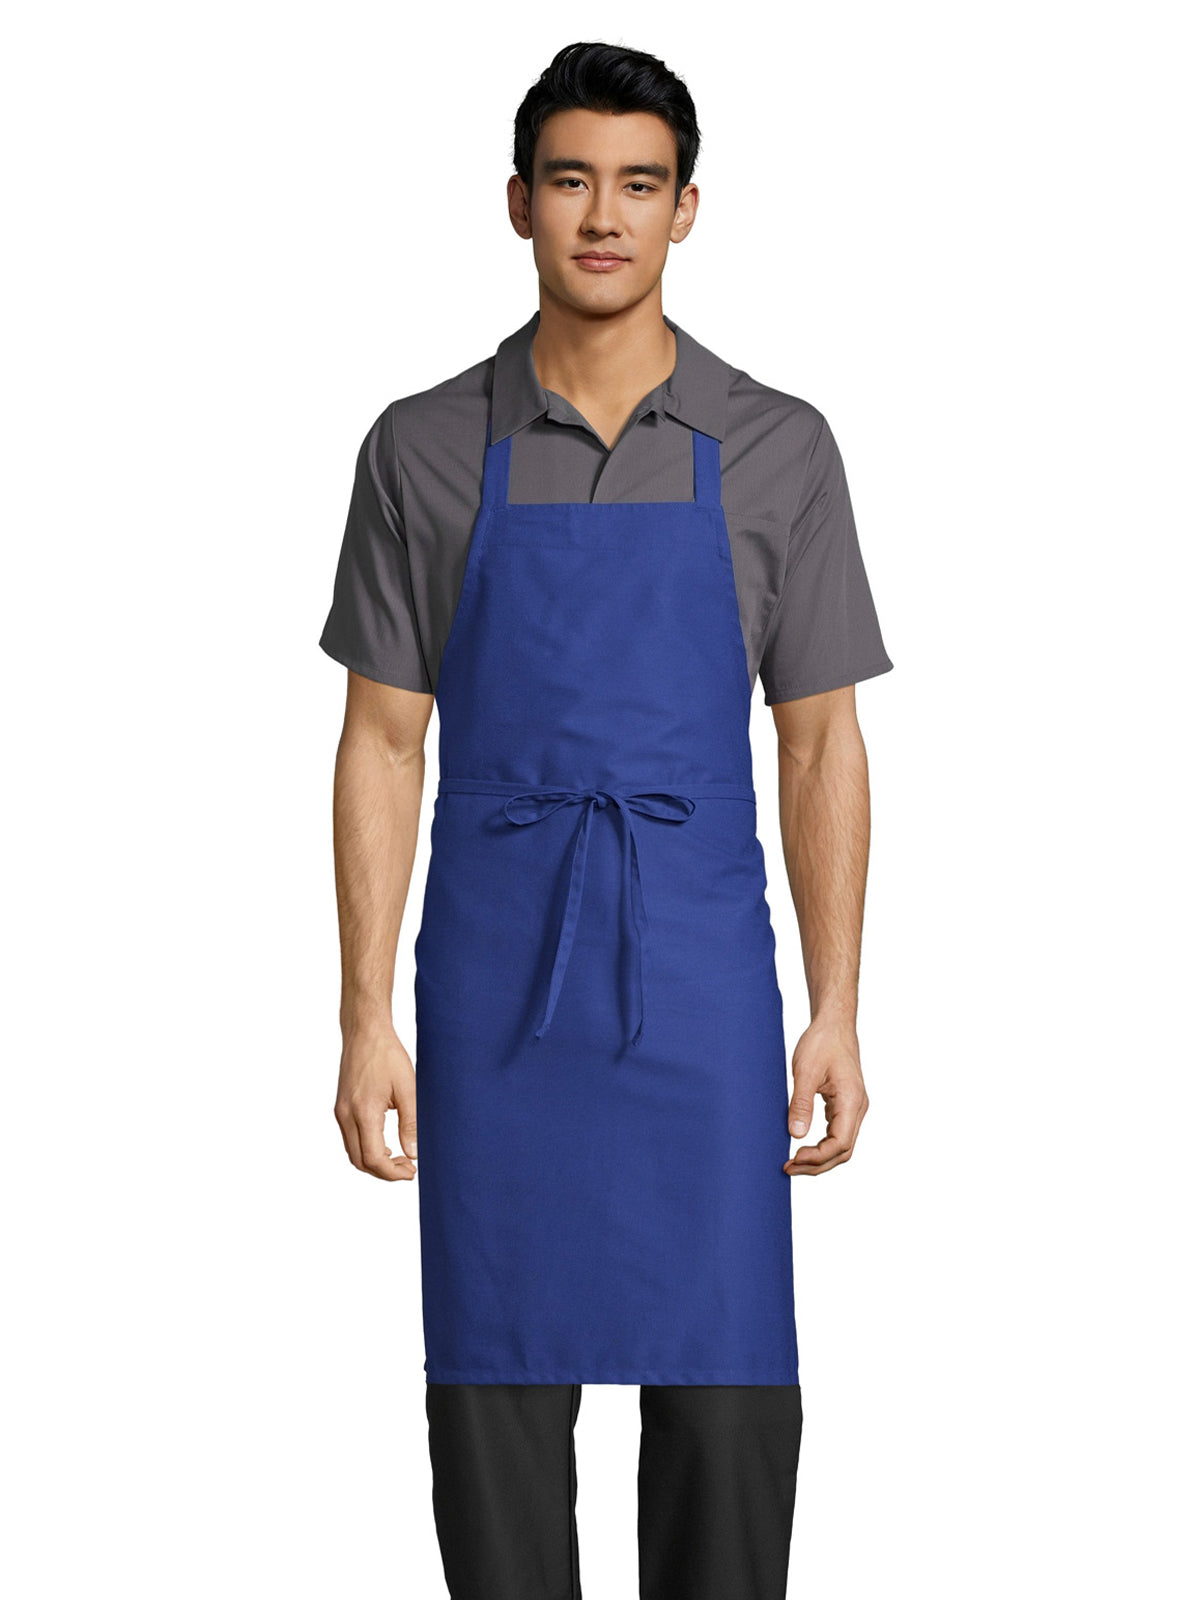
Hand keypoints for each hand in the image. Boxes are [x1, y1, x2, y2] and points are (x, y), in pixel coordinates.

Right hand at [334, 1022, 417, 1181]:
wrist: (365, 1032)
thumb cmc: (387, 1055)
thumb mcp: (407, 1088)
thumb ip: (410, 1123)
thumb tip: (414, 1154)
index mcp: (363, 1112)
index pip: (373, 1158)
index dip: (392, 1173)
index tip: (412, 1172)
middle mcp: (346, 1115)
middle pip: (360, 1161)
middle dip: (384, 1172)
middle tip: (408, 1170)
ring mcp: (340, 1112)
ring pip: (353, 1152)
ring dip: (374, 1162)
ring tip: (400, 1159)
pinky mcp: (340, 1107)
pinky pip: (350, 1139)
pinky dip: (366, 1149)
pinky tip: (385, 1146)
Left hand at [783, 1019, 867, 1175]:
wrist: (834, 1024)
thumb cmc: (822, 1042)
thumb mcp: (806, 1071)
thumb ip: (801, 1104)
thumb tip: (796, 1135)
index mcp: (852, 1101)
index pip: (840, 1143)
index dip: (817, 1157)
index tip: (793, 1159)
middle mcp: (858, 1108)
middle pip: (843, 1150)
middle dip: (817, 1164)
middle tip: (788, 1168)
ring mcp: (854, 1107)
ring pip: (842, 1145)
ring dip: (820, 1158)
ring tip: (794, 1162)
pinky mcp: (846, 1105)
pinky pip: (838, 1133)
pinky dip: (822, 1145)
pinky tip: (804, 1147)